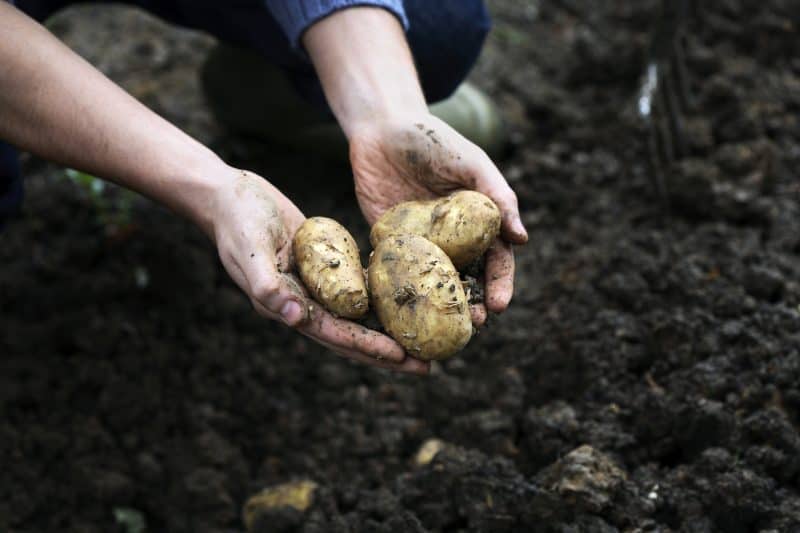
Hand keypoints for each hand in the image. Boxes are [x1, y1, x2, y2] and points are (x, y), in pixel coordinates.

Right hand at [210, 169, 428, 374]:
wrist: (226, 195)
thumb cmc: (236, 219)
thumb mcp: (248, 248)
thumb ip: (265, 284)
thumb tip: (295, 317)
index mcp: (283, 305)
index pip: (333, 334)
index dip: (367, 346)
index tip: (401, 357)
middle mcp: (301, 303)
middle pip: (350, 336)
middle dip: (386, 353)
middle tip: (425, 367)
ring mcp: (312, 286)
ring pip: (356, 316)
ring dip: (386, 330)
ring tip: (422, 342)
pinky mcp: (322, 266)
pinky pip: (354, 288)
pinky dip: (376, 299)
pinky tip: (403, 302)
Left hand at [349, 114, 527, 322]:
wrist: (380, 128)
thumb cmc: (431, 139)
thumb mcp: (469, 162)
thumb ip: (496, 196)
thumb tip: (521, 239)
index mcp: (477, 223)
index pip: (496, 260)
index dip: (500, 285)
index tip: (500, 306)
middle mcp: (451, 238)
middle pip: (466, 279)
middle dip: (473, 305)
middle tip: (473, 325)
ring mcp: (419, 243)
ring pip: (433, 283)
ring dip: (439, 306)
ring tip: (440, 327)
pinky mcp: (387, 242)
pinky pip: (396, 272)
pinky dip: (399, 294)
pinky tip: (399, 313)